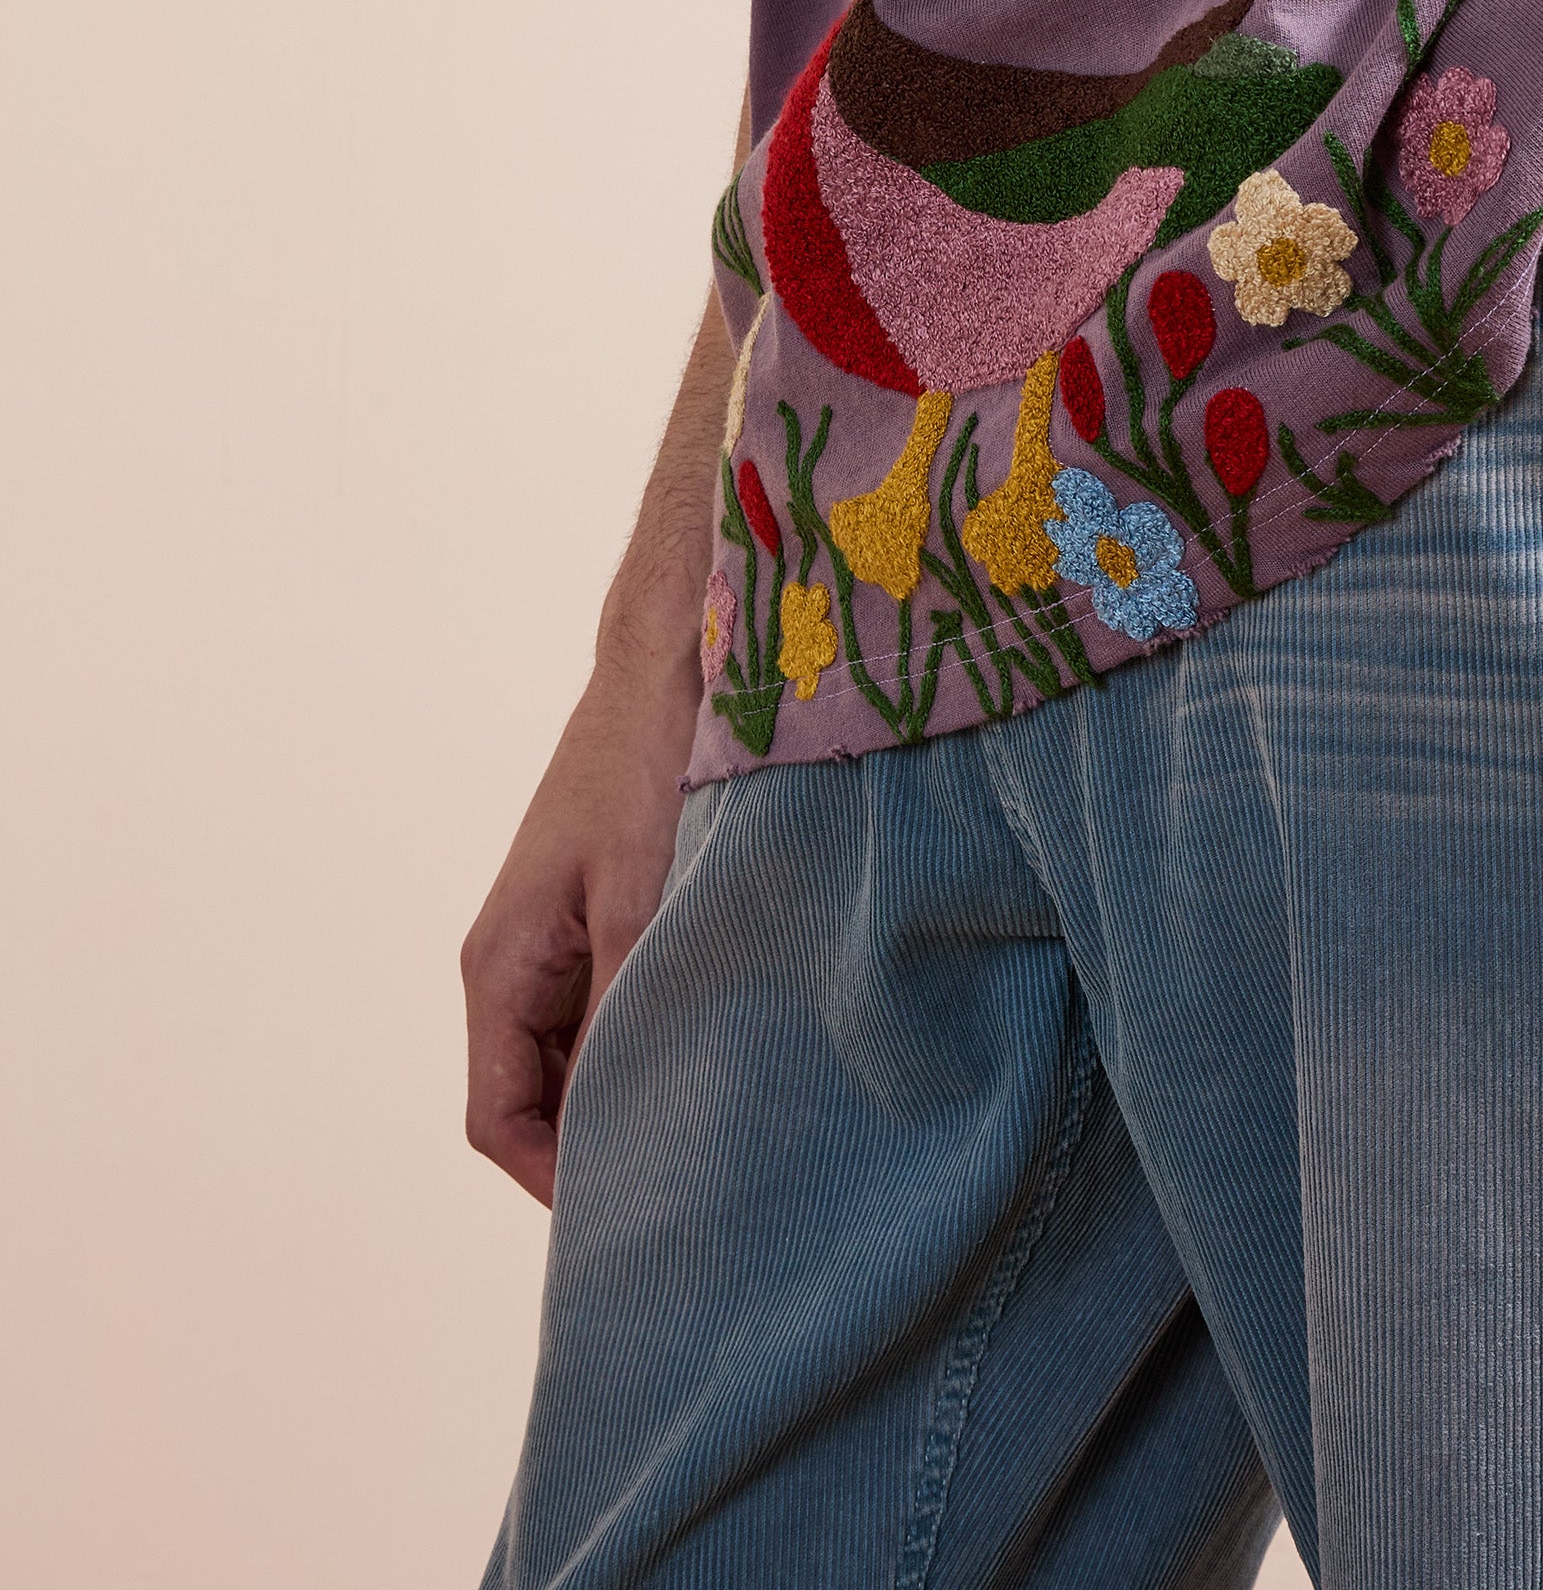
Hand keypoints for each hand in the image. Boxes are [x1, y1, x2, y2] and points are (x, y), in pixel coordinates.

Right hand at [461, 651, 696, 1204]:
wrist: (671, 659)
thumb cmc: (646, 761)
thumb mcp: (640, 893)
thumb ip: (625, 1006)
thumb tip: (623, 1117)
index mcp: (500, 967)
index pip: (498, 1120)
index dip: (553, 1180)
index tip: (627, 1210)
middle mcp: (515, 963)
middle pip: (536, 1097)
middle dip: (596, 1141)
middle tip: (686, 1180)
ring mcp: (556, 939)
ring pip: (578, 1053)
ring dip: (630, 1084)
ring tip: (710, 1121)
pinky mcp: (600, 914)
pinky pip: (610, 1004)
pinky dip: (650, 1032)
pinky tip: (717, 1043)